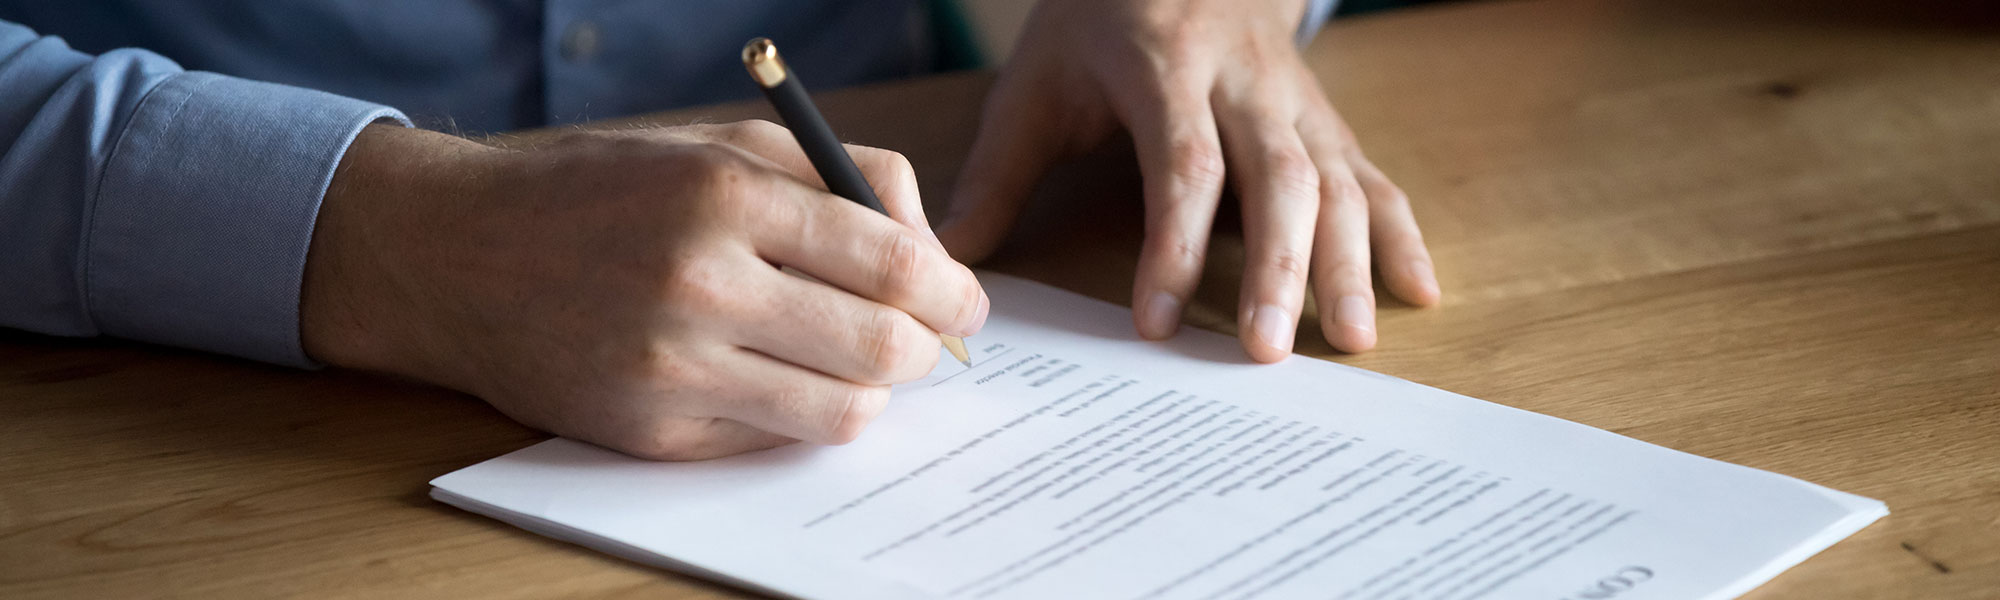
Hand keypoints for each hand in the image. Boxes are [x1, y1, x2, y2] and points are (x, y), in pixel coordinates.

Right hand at [301, 122, 988, 459]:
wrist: (455, 253)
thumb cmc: (600, 190)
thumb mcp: (718, 144)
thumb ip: (839, 176)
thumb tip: (931, 247)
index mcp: (726, 196)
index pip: (892, 265)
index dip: (952, 292)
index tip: (965, 303)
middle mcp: (699, 283)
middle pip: (882, 347)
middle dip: (927, 349)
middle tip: (925, 340)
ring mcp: (670, 368)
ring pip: (840, 412)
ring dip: (871, 391)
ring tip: (854, 362)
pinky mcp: (647, 431)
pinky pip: (770, 442)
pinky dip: (797, 415)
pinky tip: (776, 379)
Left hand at [940, 0, 1438, 360]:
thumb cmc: (1101, 23)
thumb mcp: (1038, 80)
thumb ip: (998, 169)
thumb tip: (949, 256)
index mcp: (1168, 68)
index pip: (1183, 165)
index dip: (1172, 247)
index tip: (1156, 323)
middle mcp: (1247, 84)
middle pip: (1278, 178)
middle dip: (1277, 268)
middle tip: (1264, 351)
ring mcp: (1298, 102)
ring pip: (1337, 181)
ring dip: (1346, 263)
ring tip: (1348, 340)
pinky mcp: (1327, 122)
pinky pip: (1374, 176)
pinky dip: (1400, 235)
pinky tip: (1418, 292)